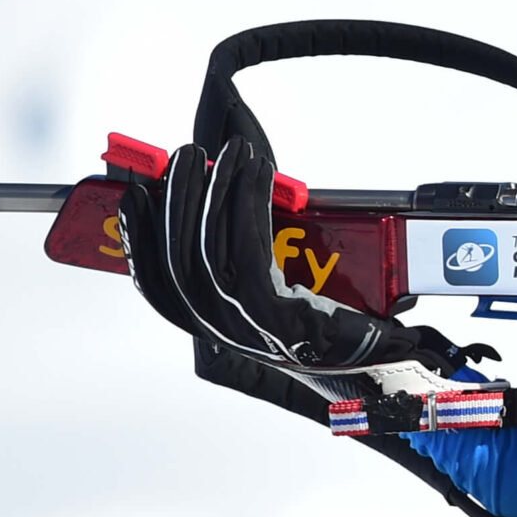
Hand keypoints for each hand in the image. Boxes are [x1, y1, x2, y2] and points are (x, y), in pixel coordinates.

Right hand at [116, 138, 484, 421]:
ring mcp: (251, 330)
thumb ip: (249, 252)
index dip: (136, 244)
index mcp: (220, 327)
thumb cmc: (337, 323)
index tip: (131, 196)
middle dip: (175, 203)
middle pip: (177, 266)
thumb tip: (223, 190)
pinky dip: (248, 206)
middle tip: (185, 155)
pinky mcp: (282, 319)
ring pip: (208, 256)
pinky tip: (256, 175)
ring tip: (224, 154)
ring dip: (212, 195)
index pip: (158, 290)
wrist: (385, 362)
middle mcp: (227, 333)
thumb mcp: (283, 289)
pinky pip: (251, 254)